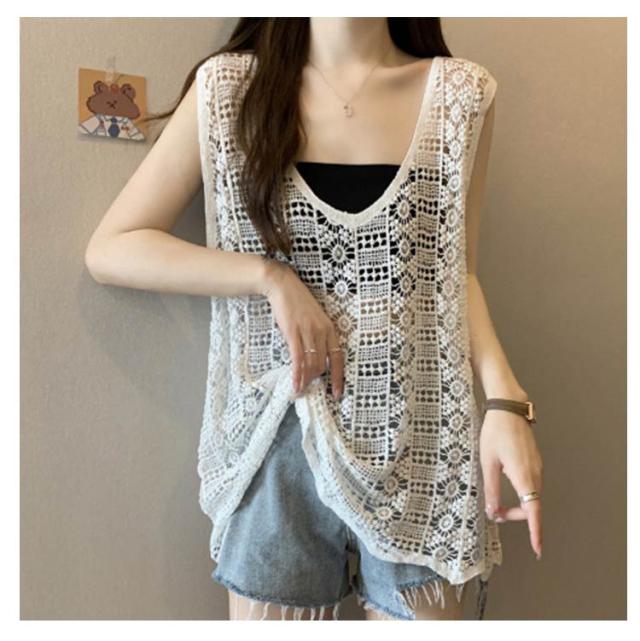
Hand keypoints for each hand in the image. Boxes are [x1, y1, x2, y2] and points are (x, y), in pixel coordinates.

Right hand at [261, 259, 343, 398]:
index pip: (338, 358)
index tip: (337, 392)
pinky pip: (298, 359)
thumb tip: (314, 356)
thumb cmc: (297, 302)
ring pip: (311, 364)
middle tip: (308, 389)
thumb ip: (317, 335)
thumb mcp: (314, 318)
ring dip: (306, 380)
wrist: (283, 286)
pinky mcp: (294, 333)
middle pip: (323, 364)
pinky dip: (297, 374)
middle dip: (316, 380)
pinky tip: (295, 384)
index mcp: (329, 328)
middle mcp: (322, 332)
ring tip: (300, 390)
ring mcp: (308, 332)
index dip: (339, 377)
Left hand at [479, 405, 542, 559]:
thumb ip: (492, 489)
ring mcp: (537, 466)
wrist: (508, 407)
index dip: (535, 531)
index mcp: (524, 476)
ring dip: (518, 504)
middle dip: (516, 515)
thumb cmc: (495, 432)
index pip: (533, 510)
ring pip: (532, 495)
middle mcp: (535, 473)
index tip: (538, 548)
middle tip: (495, 513)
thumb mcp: (488, 462)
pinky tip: (506, 485)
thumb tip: (493, 512)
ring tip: (498, 503)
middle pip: (531, 505)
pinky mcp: (534, 460)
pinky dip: (522, 493)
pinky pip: (531, 484)